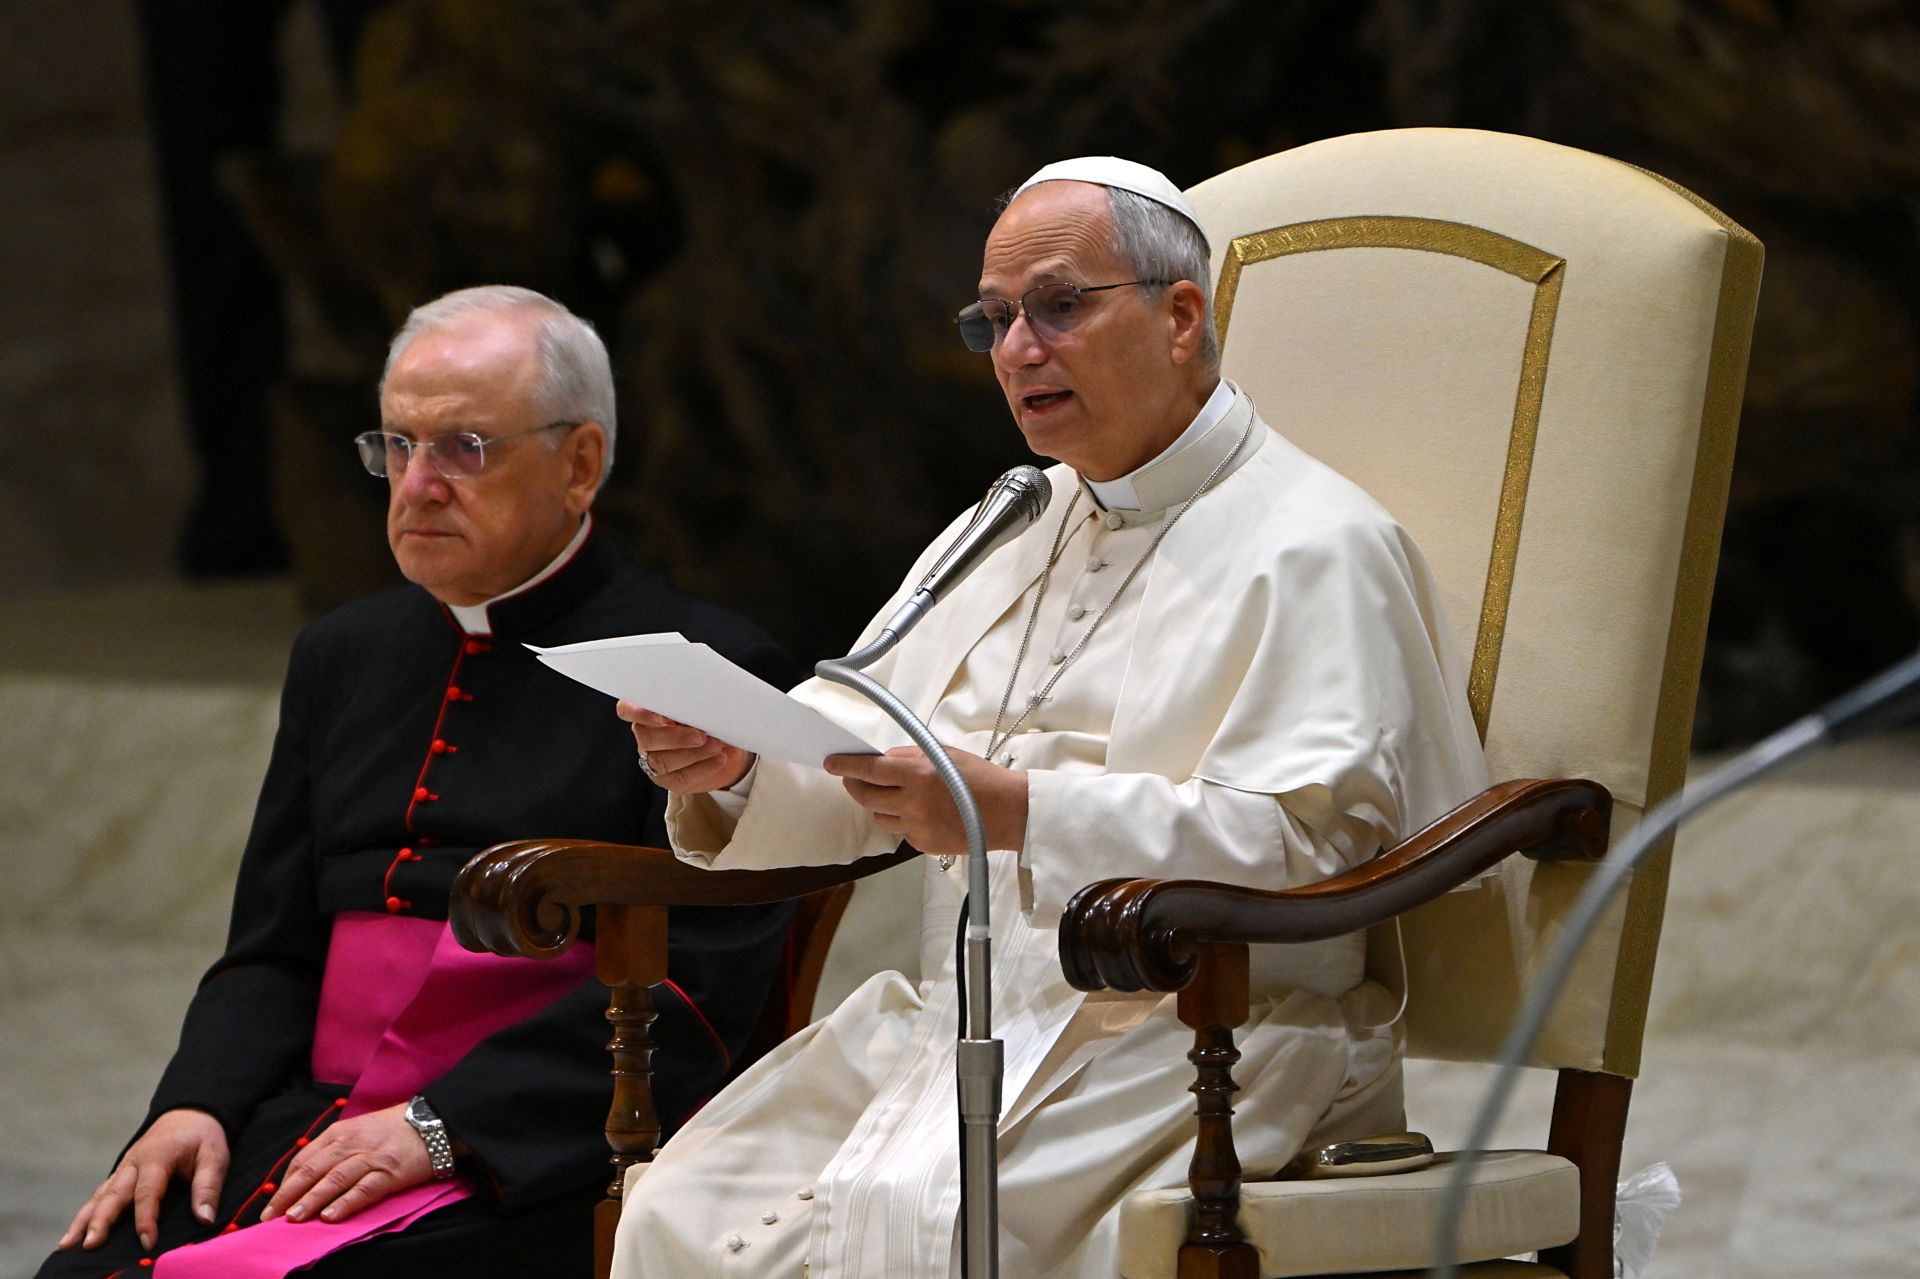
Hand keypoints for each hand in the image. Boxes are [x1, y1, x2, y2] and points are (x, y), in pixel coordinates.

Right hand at [60, 1107, 227, 1251]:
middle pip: (114, 1194)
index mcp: (157, 1157)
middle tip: (90, 1244)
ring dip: (84, 1219)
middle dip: (101, 1221)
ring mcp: (124, 1167)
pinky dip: (86, 1212)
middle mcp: (134, 1162)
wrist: (189, 1113)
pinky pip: (101, 1193)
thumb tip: (205, 1218)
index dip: (146, 1219)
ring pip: (100, 1195)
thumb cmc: (202, 1137)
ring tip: (67, 1244)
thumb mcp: (215, 1155)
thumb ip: (208, 1186)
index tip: (147, 1242)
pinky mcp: (121, 1172)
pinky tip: (76, 1231)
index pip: (147, 1192)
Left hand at [258, 1102, 431, 1224]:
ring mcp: (371, 1158)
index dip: (285, 1183)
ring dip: (311, 1200)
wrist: (432, 1121)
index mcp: (339, 1133)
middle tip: (271, 1217)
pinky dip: (346, 1202)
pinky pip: (364, 1189)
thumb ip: (332, 1149)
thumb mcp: (356, 1130)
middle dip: (289, 1195)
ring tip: (294, 1219)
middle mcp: (351, 1143)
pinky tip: (331, 1215)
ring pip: (334, 1180)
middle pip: (313, 1170)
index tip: (272, 1204)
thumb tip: (303, 1176)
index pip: (304, 1159)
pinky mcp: (390, 1172)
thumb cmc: (391, 1129)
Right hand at [616, 702, 753, 792]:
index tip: (662, 717)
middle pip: (647, 738)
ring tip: (716, 746)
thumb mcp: (702, 709)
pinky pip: (680, 778)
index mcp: (648, 712)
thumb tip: (702, 708)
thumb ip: (693, 707)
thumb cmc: (709, 720)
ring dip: (693, 754)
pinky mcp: (668, 780)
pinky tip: (719, 759)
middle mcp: (645, 736)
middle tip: (702, 735)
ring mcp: (653, 760)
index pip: (626, 710)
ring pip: (662, 761)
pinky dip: (703, 768)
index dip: (639, 713)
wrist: (725, 748)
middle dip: (676, 738)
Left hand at [825, 746, 1028, 854]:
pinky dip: (901, 819)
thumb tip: (881, 760)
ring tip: (894, 794)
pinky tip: (919, 811)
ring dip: (879, 803)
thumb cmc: (979, 777)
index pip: (869, 770)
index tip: (831, 763)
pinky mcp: (923, 845)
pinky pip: (900, 831)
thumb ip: (909, 757)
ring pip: (880, 816)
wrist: (1008, 812)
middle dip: (854, 785)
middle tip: (853, 778)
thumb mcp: (943, 754)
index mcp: (918, 775)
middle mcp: (913, 803)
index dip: (845, 766)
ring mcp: (917, 827)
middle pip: (866, 796)